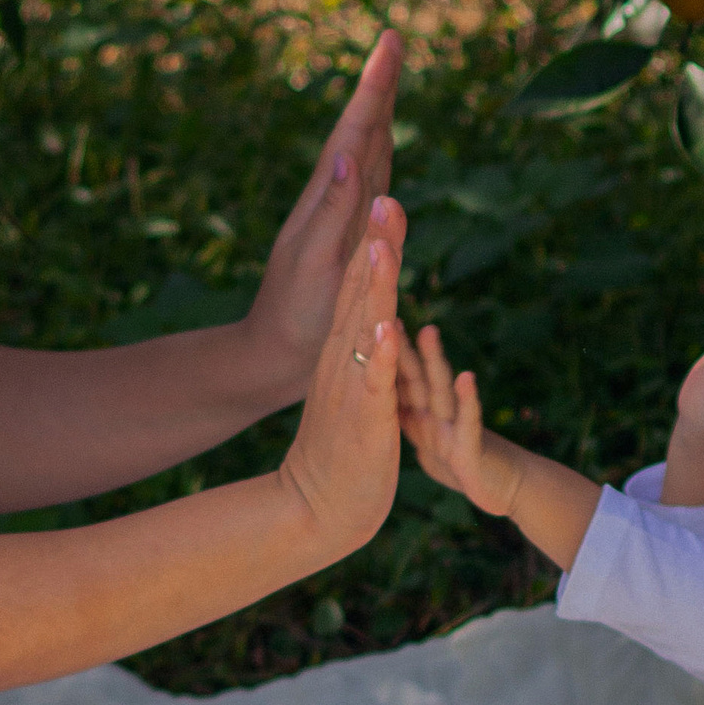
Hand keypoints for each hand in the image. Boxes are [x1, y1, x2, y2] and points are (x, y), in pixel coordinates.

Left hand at [241, 30, 400, 402]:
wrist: (274, 357)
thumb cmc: (294, 317)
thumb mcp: (313, 264)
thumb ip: (331, 212)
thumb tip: (346, 155)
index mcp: (328, 198)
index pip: (355, 130)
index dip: (374, 86)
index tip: (388, 40)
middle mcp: (336, 199)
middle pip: (363, 129)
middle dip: (379, 85)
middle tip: (392, 40)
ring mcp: (342, 217)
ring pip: (367, 150)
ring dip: (379, 110)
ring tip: (388, 74)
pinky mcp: (350, 237)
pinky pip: (371, 183)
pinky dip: (378, 152)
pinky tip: (379, 145)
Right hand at [275, 218, 403, 561]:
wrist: (316, 507)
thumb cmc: (341, 451)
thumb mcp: (354, 390)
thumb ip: (363, 355)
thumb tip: (375, 321)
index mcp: (345, 353)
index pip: (360, 289)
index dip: (375, 245)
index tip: (386, 200)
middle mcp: (344, 361)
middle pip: (362, 294)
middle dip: (377, 245)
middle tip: (387, 196)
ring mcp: (352, 387)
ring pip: (367, 326)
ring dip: (376, 284)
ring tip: (382, 243)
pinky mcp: (364, 419)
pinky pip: (374, 381)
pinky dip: (382, 353)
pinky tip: (387, 326)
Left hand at [397, 323, 516, 517]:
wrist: (506, 489)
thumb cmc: (464, 466)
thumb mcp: (428, 444)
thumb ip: (410, 421)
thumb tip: (386, 401)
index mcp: (419, 415)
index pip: (398, 380)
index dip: (384, 355)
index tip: (369, 323)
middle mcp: (436, 416)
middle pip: (416, 377)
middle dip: (403, 348)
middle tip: (390, 313)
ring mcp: (453, 430)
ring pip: (441, 391)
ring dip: (435, 362)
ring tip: (429, 332)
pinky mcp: (471, 450)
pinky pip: (468, 423)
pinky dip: (467, 400)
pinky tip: (466, 377)